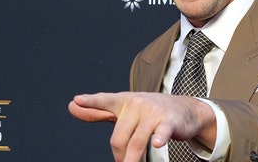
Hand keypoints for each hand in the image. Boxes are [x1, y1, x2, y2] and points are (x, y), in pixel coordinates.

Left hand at [68, 92, 216, 161]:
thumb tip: (72, 106)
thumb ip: (98, 111)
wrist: (185, 109)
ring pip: (137, 142)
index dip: (90, 102)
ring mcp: (154, 112)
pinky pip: (161, 132)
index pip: (104, 101)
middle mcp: (137, 104)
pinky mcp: (170, 121)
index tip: (76, 102)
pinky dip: (159, 139)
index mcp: (124, 101)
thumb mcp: (124, 110)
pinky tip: (157, 143)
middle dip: (119, 156)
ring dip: (132, 160)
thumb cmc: (150, 112)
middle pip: (119, 137)